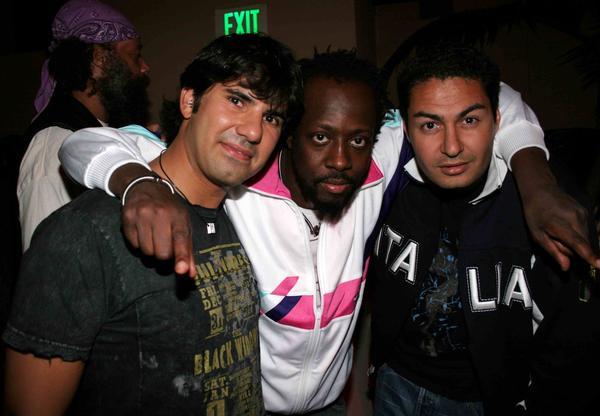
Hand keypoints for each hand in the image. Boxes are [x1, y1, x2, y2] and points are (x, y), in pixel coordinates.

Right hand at [121, 180, 195, 276]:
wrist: (145, 187)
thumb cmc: (169, 210)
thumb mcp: (183, 224)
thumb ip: (188, 250)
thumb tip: (190, 274)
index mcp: (178, 215)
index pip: (181, 239)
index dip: (181, 256)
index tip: (181, 270)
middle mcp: (160, 213)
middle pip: (162, 252)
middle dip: (164, 256)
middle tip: (164, 247)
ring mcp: (142, 214)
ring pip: (147, 252)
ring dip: (151, 251)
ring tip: (153, 238)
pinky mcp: (127, 217)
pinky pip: (133, 245)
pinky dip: (139, 245)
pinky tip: (142, 233)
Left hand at [511, 148, 599, 270]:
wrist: (541, 190)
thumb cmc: (534, 214)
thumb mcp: (537, 234)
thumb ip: (553, 251)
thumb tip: (566, 268)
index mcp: (559, 224)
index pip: (577, 243)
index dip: (588, 255)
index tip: (599, 264)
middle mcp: (575, 219)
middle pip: (581, 244)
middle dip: (570, 249)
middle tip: (554, 239)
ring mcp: (582, 214)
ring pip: (583, 238)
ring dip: (573, 240)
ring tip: (558, 230)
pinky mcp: (586, 212)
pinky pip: (584, 230)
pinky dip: (576, 232)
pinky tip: (564, 225)